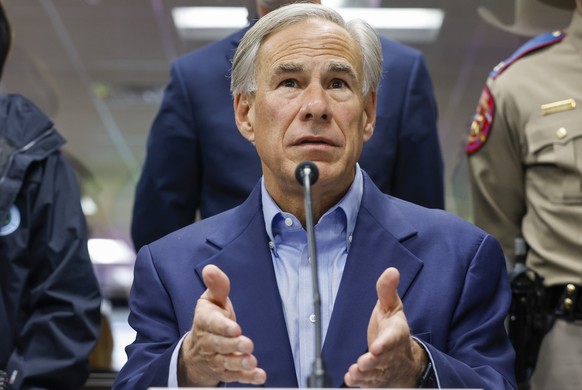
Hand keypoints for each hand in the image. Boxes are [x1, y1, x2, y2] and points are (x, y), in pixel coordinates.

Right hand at [178, 264, 266, 385]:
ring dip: (239, 363)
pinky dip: (247, 378)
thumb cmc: (209, 320)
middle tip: (247, 345)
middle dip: (233, 346)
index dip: (223, 327)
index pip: (211, 324)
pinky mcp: (225, 371)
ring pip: (226, 363)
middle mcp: (209, 342)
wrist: (196, 350)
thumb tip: (210, 268)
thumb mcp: (211, 300)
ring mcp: (216, 358)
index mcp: (205, 321)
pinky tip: (259, 376)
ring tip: (251, 362)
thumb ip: (217, 286)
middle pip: (219, 345)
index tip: (235, 328)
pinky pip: (236, 376)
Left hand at [344, 267, 426, 387]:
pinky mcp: (377, 379)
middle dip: (374, 362)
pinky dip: (360, 382)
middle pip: (384, 359)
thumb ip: (387, 291)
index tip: (377, 347)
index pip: (393, 338)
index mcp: (397, 334)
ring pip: (376, 373)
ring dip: (366, 374)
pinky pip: (370, 383)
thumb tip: (391, 270)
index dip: (386, 343)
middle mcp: (392, 353)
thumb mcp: (392, 307)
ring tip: (355, 372)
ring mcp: (385, 368)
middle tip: (363, 361)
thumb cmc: (394, 330)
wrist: (405, 360)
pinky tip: (351, 379)